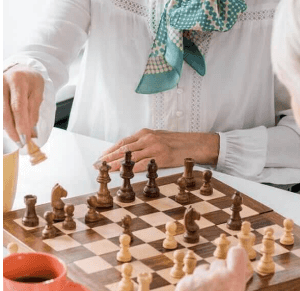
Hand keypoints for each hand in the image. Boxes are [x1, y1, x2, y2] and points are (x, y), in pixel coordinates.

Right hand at [3, 64, 43, 144]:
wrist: (20, 69)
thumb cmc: (30, 81)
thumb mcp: (38, 92)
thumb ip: (34, 111)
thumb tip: (31, 132)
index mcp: (18, 80)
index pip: (18, 107)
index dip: (21, 125)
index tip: (25, 139)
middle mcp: (2, 83)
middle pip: (4, 113)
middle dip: (12, 130)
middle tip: (20, 142)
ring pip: (0, 114)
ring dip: (7, 128)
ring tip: (16, 136)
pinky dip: (3, 122)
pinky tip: (9, 127)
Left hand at [96, 128, 219, 171]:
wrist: (194, 144)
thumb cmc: (176, 142)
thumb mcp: (158, 137)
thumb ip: (143, 143)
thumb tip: (128, 152)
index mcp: (145, 133)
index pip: (123, 142)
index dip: (110, 150)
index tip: (101, 157)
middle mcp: (148, 138)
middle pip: (123, 149)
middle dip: (109, 157)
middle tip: (97, 165)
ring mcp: (154, 147)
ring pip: (130, 157)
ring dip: (116, 164)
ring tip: (106, 170)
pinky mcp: (161, 157)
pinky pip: (143, 164)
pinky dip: (132, 169)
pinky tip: (124, 173)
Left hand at [175, 246, 247, 290]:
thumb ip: (237, 281)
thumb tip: (244, 270)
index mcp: (232, 280)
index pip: (237, 253)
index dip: (237, 257)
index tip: (235, 262)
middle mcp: (215, 276)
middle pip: (218, 264)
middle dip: (218, 274)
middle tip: (219, 290)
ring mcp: (197, 280)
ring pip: (203, 272)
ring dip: (204, 281)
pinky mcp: (183, 284)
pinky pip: (191, 279)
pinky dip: (192, 288)